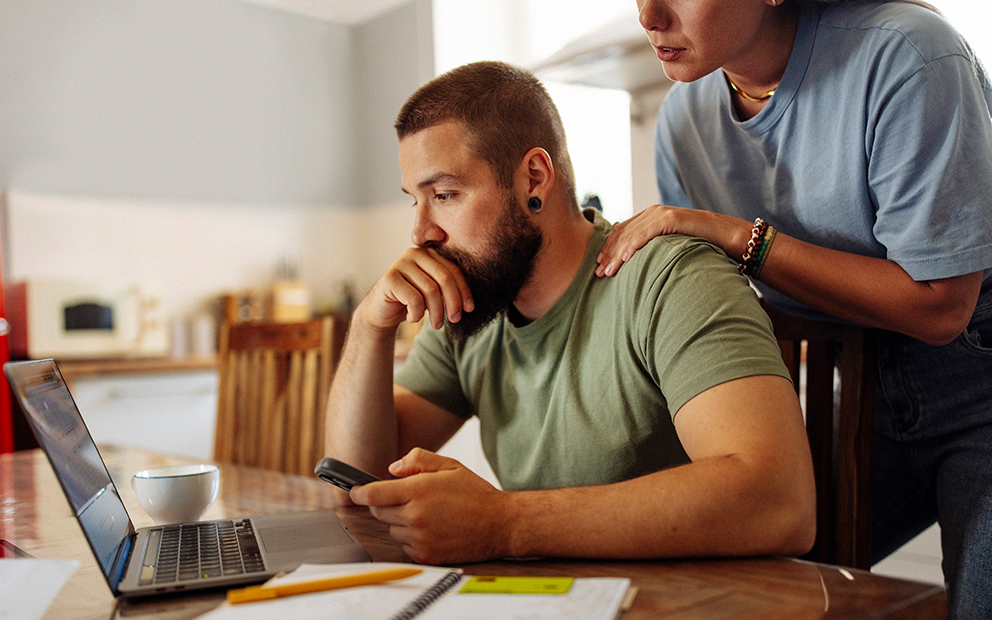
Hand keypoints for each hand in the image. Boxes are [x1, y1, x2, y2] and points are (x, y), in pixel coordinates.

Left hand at [350, 448, 509, 563]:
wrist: (501, 524)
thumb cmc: (476, 494)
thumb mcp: (450, 465)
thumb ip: (417, 460)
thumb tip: (392, 469)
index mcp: (418, 490)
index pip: (373, 494)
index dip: (358, 492)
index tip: (355, 492)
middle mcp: (415, 515)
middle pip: (379, 512)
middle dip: (384, 504)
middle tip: (404, 499)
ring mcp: (420, 538)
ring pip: (392, 529)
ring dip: (400, 521)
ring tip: (426, 514)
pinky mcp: (426, 555)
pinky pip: (405, 545)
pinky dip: (412, 538)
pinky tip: (432, 529)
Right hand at [359, 247, 474, 331]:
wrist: (381, 311)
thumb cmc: (411, 302)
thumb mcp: (433, 293)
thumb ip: (448, 288)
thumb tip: (470, 303)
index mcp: (429, 253)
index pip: (453, 270)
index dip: (464, 290)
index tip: (469, 309)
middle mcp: (415, 253)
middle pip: (444, 278)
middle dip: (453, 302)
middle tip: (455, 319)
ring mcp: (400, 263)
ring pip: (430, 290)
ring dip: (437, 312)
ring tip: (436, 324)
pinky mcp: (389, 278)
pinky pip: (414, 299)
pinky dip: (417, 314)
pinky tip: (412, 319)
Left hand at [595, 205, 748, 276]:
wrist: (727, 235)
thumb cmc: (701, 244)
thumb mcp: (671, 246)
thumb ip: (655, 249)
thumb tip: (637, 266)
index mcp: (650, 217)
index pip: (622, 232)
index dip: (609, 248)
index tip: (600, 266)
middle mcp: (652, 212)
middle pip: (622, 233)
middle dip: (608, 254)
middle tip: (599, 273)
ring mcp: (661, 213)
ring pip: (630, 234)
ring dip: (617, 254)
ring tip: (608, 271)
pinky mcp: (670, 218)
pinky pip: (645, 233)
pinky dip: (632, 246)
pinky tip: (624, 259)